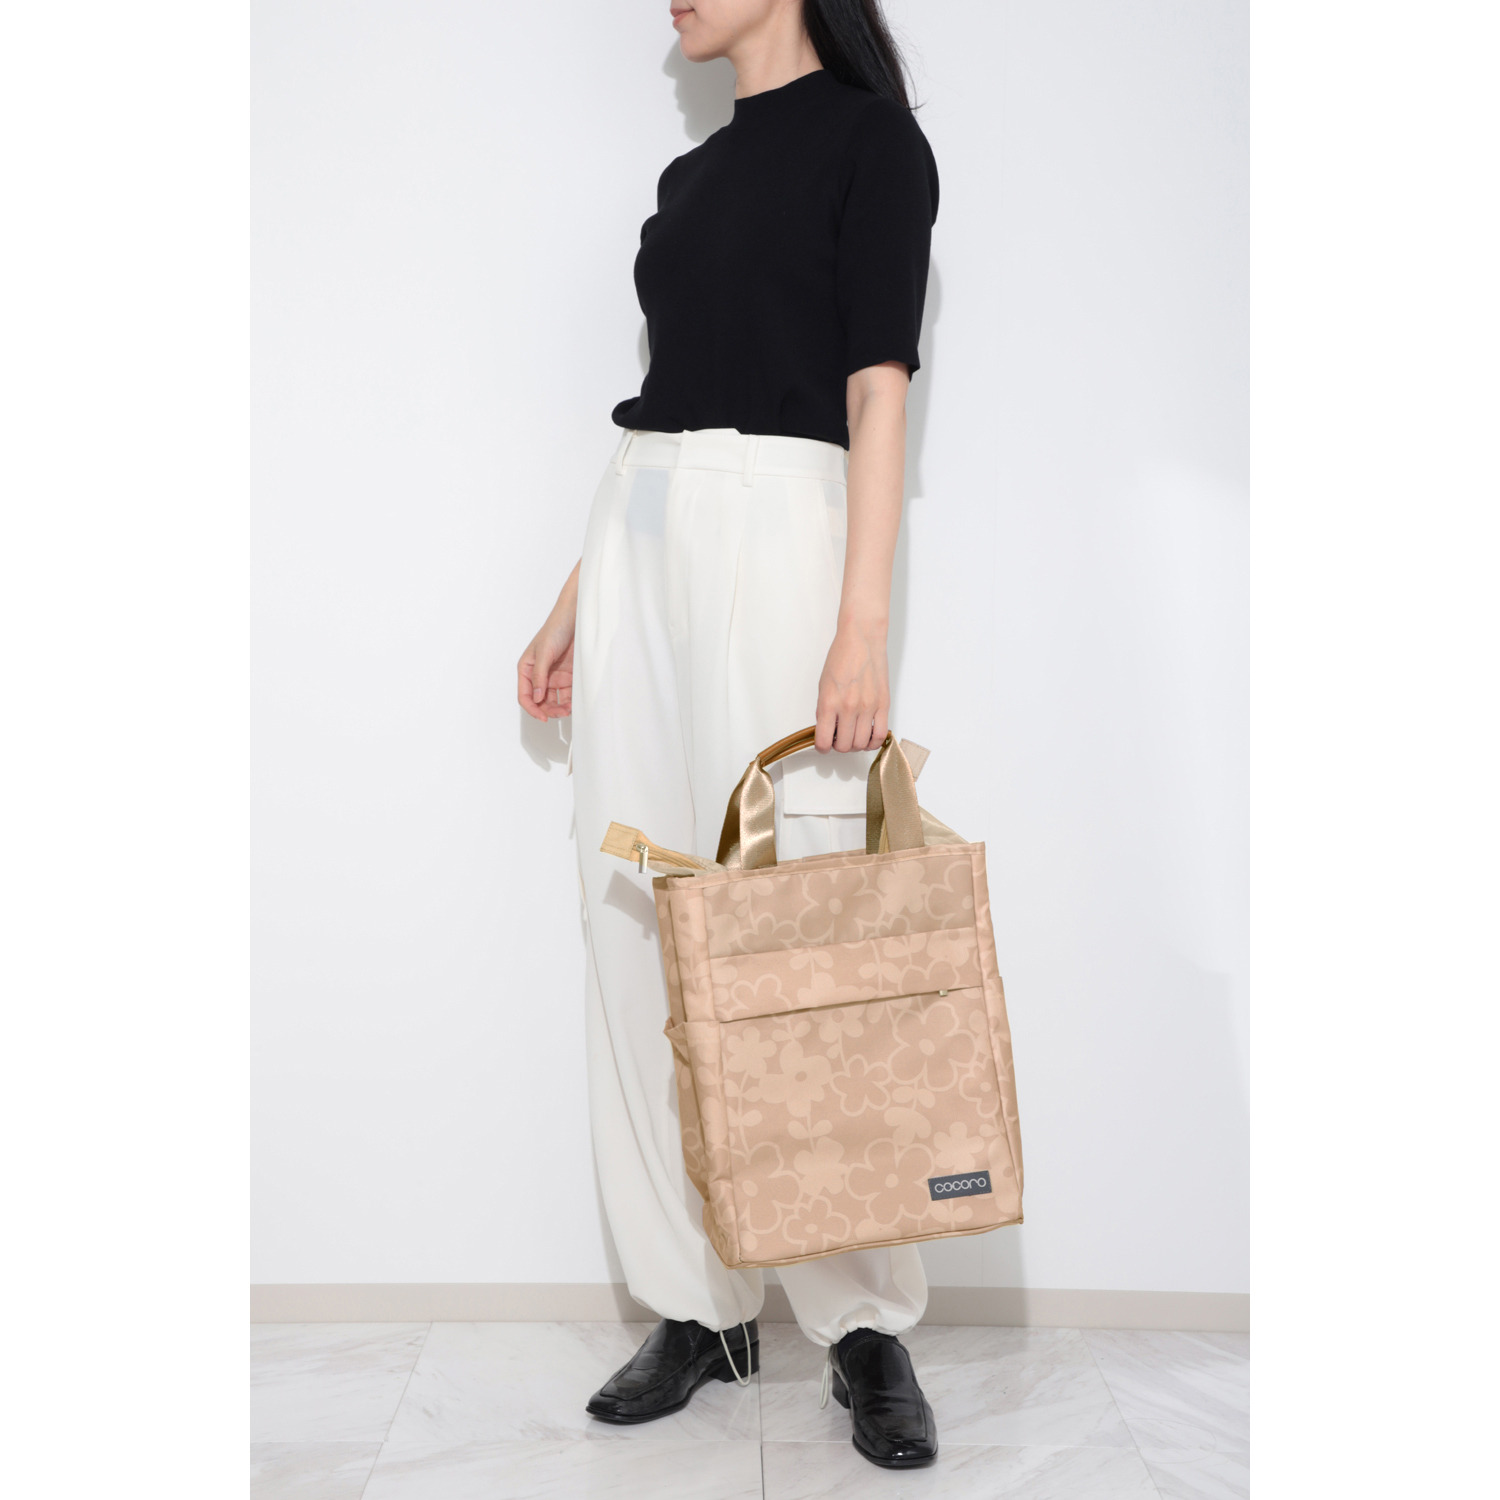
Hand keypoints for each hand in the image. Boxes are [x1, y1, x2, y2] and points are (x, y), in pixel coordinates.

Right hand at [518, 562, 579, 721]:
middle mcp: (539, 675)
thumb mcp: (544, 652)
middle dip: (548, 710)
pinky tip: (575, 703)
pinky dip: (570, 701)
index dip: (532, 709)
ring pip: (554, 701)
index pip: (525, 695)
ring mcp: (554, 677)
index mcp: (527, 669)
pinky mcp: (569, 676)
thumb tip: (536, 698)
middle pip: (540, 701)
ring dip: (560, 708)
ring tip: (569, 709)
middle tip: (560, 713)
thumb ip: (539, 676)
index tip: (543, 718)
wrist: (577, 618)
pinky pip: (568, 694)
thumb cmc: (555, 629)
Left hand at [814, 618, 888, 751]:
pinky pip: (880, 735)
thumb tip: (827, 729)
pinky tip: (868, 737)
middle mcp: (848, 707)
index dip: (822, 747)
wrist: (862, 639)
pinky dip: (873, 742)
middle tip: (838, 738)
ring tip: (853, 736)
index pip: (823, 741)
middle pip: (844, 746)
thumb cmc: (841, 658)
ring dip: (855, 745)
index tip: (824, 745)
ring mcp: (867, 707)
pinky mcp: (883, 704)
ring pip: (861, 744)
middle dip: (839, 746)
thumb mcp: (823, 685)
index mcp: (829, 702)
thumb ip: (824, 709)